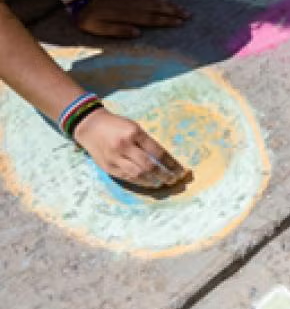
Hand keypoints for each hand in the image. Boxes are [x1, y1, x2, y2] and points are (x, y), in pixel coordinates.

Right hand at [73, 109, 188, 188]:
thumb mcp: (134, 127)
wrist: (89, 125)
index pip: (158, 152)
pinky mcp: (108, 167)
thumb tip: (166, 161)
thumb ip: (147, 143)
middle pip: (149, 166)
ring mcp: (114, 158)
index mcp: (134, 133)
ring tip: (162, 183)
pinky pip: (127, 178)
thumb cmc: (117, 125)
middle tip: (173, 180)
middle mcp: (124, 146)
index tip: (181, 171)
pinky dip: (140, 182)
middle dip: (165, 175)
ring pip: (138, 175)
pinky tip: (149, 182)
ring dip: (153, 181)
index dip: (171, 164)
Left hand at [75, 0, 189, 38]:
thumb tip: (137, 33)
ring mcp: (130, 0)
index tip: (179, 22)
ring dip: (168, 4)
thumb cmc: (88, 18)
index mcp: (126, 16)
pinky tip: (165, 0)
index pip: (150, 18)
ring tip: (182, 8)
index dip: (165, 20)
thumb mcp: (99, 28)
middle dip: (173, 11)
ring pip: (153, 1)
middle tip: (188, 15)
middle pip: (156, 8)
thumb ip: (118, 30)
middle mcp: (131, 7)